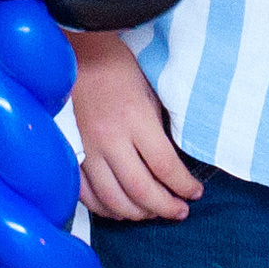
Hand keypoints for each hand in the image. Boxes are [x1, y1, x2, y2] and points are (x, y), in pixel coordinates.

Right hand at [70, 33, 200, 221]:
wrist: (81, 53)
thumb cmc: (121, 68)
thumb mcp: (151, 91)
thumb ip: (161, 129)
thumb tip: (175, 166)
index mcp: (134, 117)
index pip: (165, 166)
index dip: (184, 186)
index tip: (195, 192)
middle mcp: (109, 137)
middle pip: (141, 189)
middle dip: (165, 207)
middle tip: (180, 211)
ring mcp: (88, 147)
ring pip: (113, 198)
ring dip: (138, 213)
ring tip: (154, 212)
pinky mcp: (73, 152)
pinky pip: (86, 193)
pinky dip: (105, 208)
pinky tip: (122, 209)